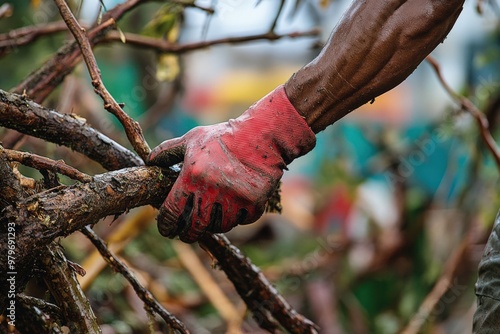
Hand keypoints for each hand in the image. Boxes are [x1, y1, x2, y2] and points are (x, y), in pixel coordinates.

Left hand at [147, 86, 314, 242]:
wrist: (262, 136)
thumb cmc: (224, 137)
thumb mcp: (193, 139)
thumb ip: (168, 151)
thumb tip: (149, 161)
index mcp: (192, 177)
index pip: (171, 214)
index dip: (166, 226)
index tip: (166, 229)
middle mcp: (212, 192)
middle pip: (193, 229)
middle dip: (187, 233)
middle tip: (186, 232)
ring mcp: (234, 200)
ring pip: (217, 227)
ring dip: (212, 224)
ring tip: (211, 215)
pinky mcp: (253, 205)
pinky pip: (240, 222)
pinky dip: (236, 218)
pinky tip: (234, 207)